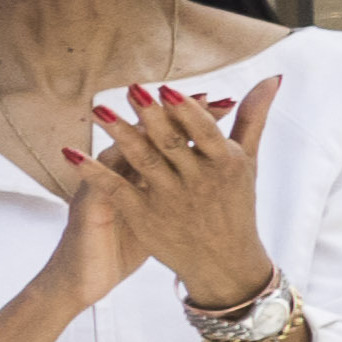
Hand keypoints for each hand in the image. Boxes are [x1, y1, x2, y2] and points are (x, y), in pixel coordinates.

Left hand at [57, 76, 280, 313]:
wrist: (224, 263)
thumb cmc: (236, 204)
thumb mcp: (247, 163)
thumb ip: (252, 119)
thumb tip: (271, 77)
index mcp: (227, 165)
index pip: (205, 132)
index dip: (185, 110)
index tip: (166, 88)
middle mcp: (199, 183)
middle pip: (171, 144)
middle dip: (151, 116)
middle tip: (130, 89)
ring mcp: (170, 201)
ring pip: (143, 162)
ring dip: (121, 134)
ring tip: (98, 109)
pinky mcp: (145, 217)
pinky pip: (116, 189)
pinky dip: (93, 172)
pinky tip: (70, 154)